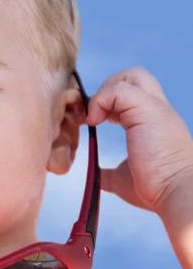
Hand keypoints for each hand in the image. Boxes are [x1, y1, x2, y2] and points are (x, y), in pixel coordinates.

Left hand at [86, 67, 192, 211]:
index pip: (133, 94)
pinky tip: (94, 122)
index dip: (108, 102)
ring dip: (103, 94)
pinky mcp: (147, 110)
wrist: (176, 192)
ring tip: (93, 119)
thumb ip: (109, 172)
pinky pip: (118, 89)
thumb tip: (96, 175)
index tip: (93, 123)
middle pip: (135, 76)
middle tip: (93, 116)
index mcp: (154, 122)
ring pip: (129, 76)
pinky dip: (100, 101)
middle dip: (107, 88)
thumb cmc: (156, 189)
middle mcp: (157, 109)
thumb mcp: (124, 178)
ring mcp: (155, 107)